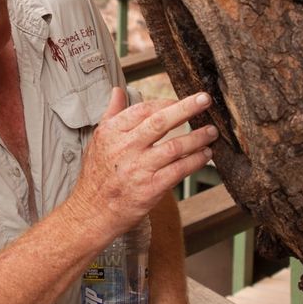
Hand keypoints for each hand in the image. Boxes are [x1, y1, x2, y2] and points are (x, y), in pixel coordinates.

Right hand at [69, 88, 216, 237]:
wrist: (91, 212)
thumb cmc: (96, 175)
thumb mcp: (98, 140)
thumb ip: (111, 114)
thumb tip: (118, 91)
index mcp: (112, 132)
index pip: (143, 109)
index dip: (166, 102)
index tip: (182, 99)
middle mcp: (125, 148)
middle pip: (161, 122)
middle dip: (186, 108)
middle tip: (206, 100)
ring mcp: (138, 168)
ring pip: (175, 147)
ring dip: (198, 138)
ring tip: (211, 132)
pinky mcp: (150, 188)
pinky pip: (179, 170)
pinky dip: (196, 161)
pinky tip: (205, 155)